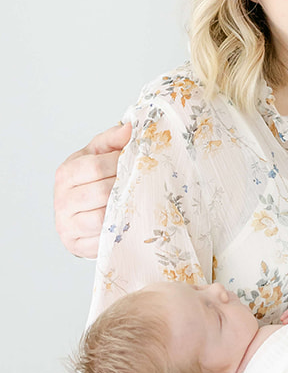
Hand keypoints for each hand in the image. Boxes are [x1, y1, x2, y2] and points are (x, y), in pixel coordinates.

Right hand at [54, 123, 130, 258]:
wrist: (81, 211)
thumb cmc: (92, 178)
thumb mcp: (99, 153)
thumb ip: (112, 138)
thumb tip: (130, 127)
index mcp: (65, 173)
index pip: (96, 167)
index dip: (120, 164)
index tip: (137, 161)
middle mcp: (61, 200)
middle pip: (102, 193)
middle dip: (126, 187)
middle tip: (142, 183)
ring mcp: (67, 225)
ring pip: (102, 218)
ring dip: (124, 209)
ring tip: (137, 200)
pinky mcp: (76, 245)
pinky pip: (103, 239)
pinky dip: (118, 230)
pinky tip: (128, 220)